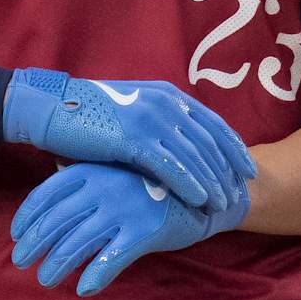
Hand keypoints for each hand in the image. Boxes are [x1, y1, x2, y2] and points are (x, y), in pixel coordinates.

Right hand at [3, 68, 254, 210]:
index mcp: (168, 95)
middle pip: (208, 141)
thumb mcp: (132, 113)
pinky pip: (170, 165)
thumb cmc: (89, 116)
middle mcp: (165, 103)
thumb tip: (178, 152)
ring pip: (193, 155)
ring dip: (212, 182)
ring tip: (225, 204)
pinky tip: (201, 199)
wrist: (52, 109)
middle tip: (240, 195)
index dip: (233, 148)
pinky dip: (189, 183)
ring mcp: (150, 118)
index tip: (248, 170)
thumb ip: (157, 127)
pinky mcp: (133, 137)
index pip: (212, 123)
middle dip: (227, 171)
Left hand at [10, 163, 248, 295]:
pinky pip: (111, 258)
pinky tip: (84, 288)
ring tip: (46, 279)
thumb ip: (87, 177)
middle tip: (21, 262)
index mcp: (94, 169)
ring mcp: (124, 209)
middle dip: (34, 244)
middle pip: (56, 219)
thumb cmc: (153, 184)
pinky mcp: (144, 230)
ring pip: (78, 242)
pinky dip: (95, 275)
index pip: (48, 192)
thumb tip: (50, 181)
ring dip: (57, 264)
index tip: (16, 234)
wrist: (203, 192)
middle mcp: (104, 187)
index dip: (28, 216)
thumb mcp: (117, 172)